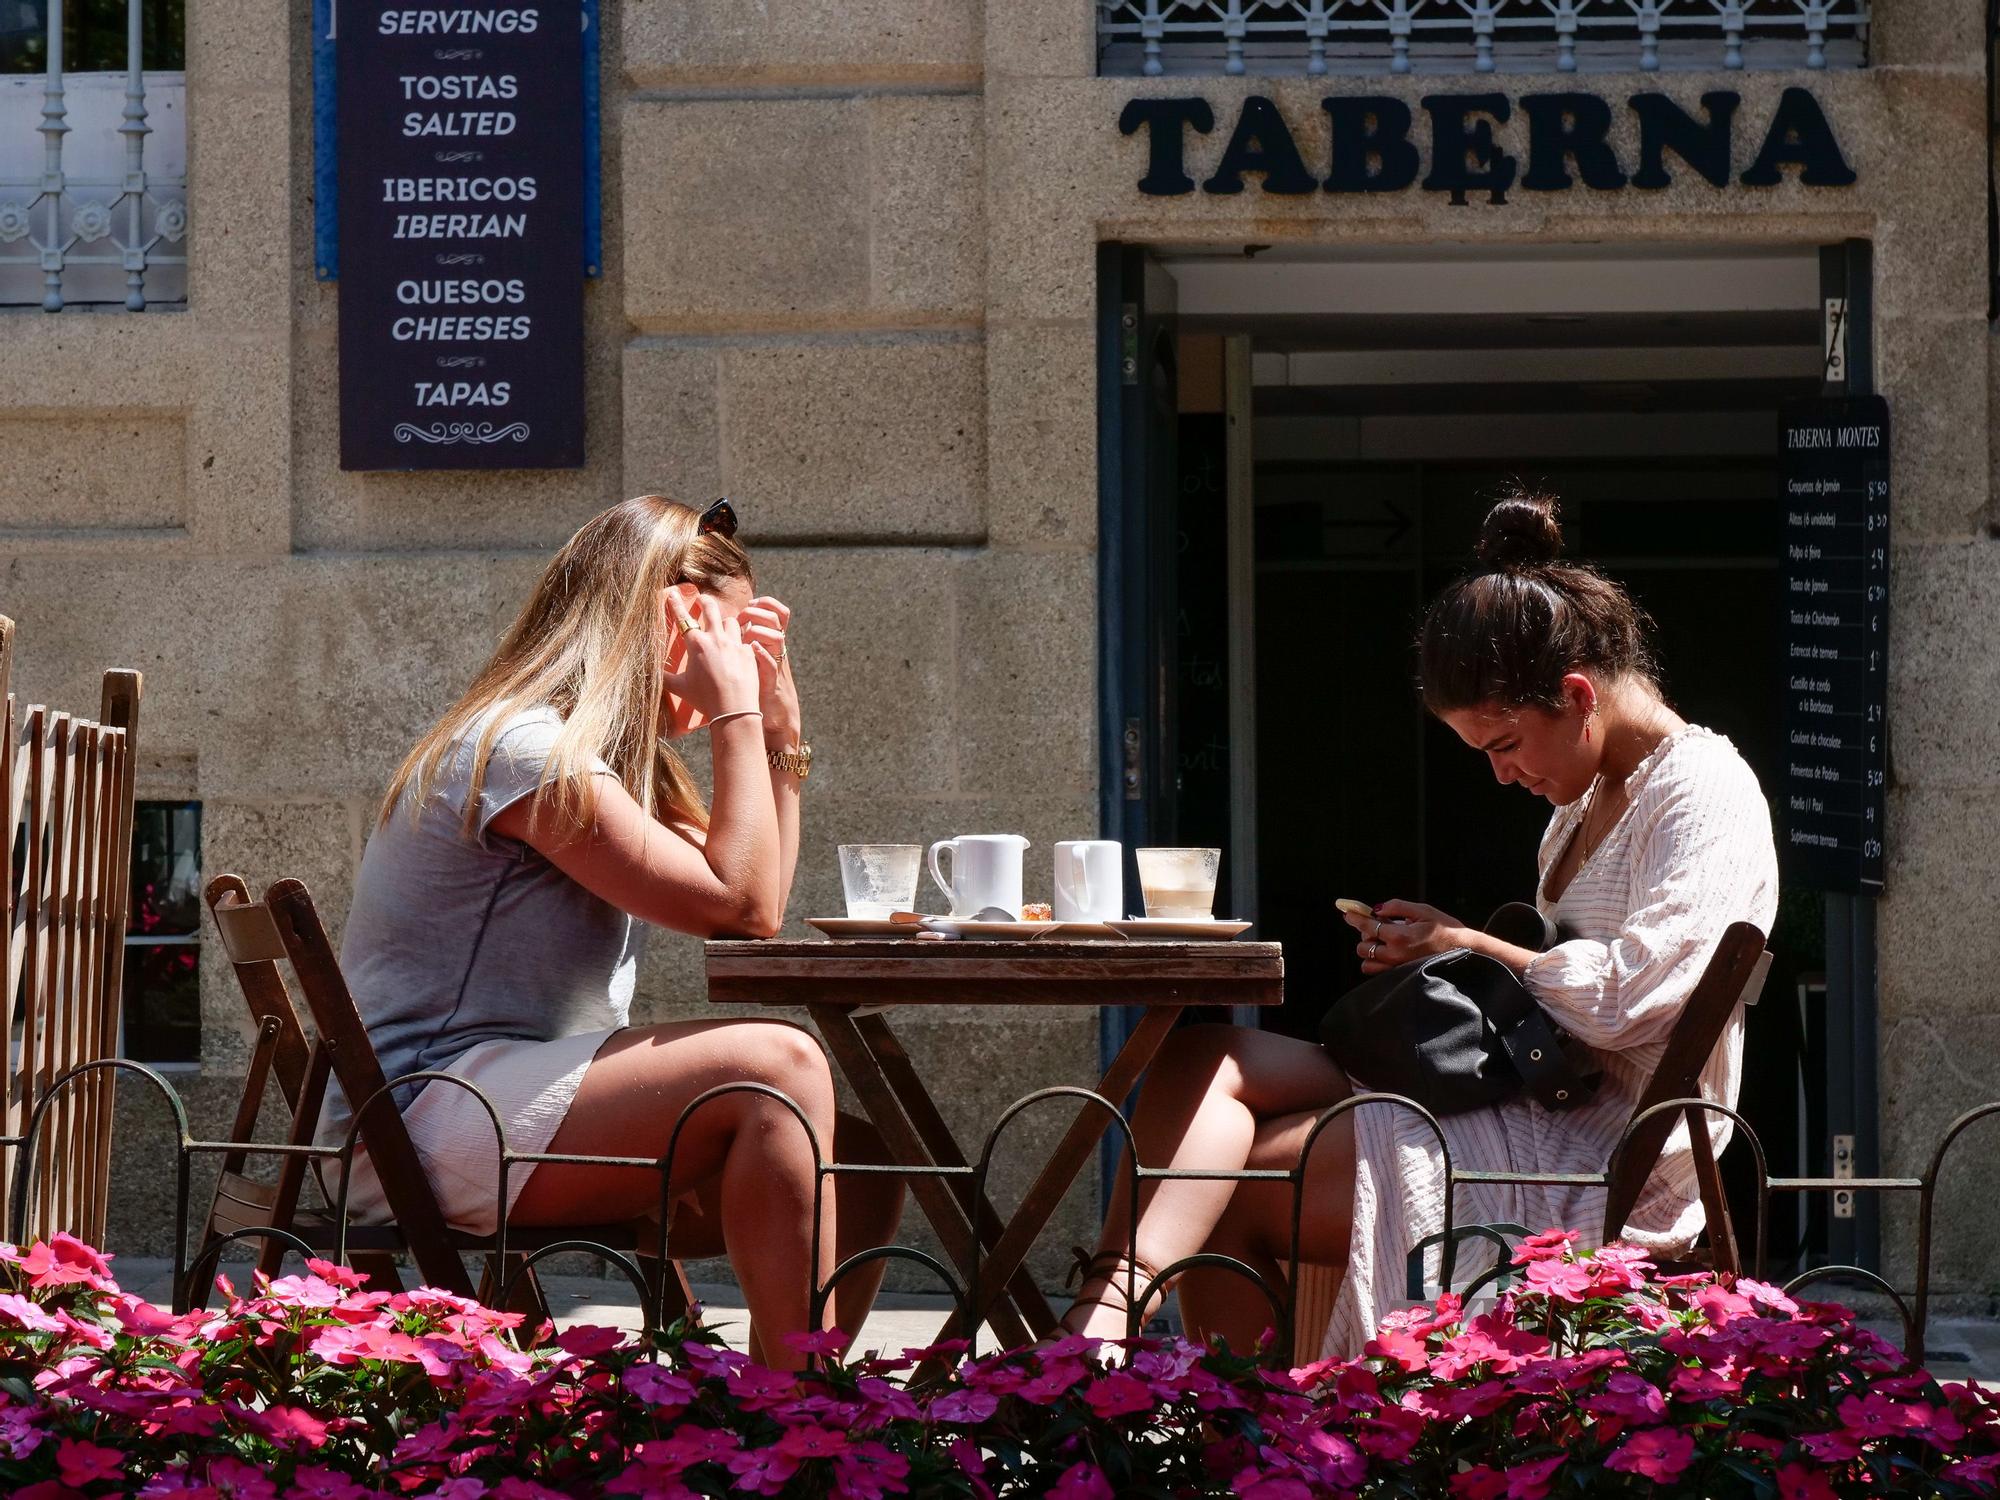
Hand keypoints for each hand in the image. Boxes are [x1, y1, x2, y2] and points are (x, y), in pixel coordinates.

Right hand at [662, 590, 761, 724]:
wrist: (734, 709)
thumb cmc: (705, 699)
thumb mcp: (680, 688)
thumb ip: (664, 678)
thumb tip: (648, 673)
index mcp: (696, 644)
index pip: (683, 618)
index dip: (676, 604)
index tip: (673, 592)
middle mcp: (716, 639)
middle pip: (711, 609)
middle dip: (706, 601)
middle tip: (702, 599)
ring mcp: (735, 643)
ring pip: (731, 621)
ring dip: (726, 623)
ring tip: (723, 627)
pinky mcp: (749, 652)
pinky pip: (746, 638)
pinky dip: (741, 640)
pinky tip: (740, 646)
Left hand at [740, 595, 801, 747]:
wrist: (775, 716)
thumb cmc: (759, 688)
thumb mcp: (756, 661)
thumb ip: (747, 643)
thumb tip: (729, 626)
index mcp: (771, 643)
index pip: (777, 613)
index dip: (766, 603)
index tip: (750, 603)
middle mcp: (776, 651)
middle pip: (775, 619)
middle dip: (757, 613)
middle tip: (742, 618)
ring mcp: (776, 665)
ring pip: (777, 637)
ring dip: (760, 632)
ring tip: (746, 635)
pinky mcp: (772, 682)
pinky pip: (772, 664)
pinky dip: (762, 654)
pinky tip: (751, 650)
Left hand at [1341, 898, 1469, 975]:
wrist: (1463, 952)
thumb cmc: (1445, 929)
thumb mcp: (1423, 910)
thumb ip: (1397, 907)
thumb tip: (1377, 908)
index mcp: (1400, 936)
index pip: (1368, 926)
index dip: (1355, 918)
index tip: (1348, 914)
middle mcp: (1395, 955)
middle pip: (1363, 945)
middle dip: (1366, 934)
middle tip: (1377, 926)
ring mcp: (1396, 968)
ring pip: (1366, 962)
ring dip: (1369, 950)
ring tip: (1382, 942)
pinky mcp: (1400, 976)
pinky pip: (1376, 972)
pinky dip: (1375, 962)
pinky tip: (1386, 952)